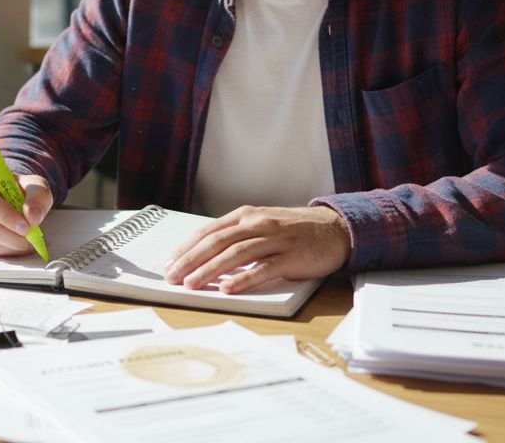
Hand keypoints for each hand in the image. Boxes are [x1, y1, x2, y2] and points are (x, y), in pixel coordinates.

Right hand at [0, 168, 52, 255]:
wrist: (7, 197)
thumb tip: (33, 217)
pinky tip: (15, 244)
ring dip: (11, 246)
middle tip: (31, 239)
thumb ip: (37, 197)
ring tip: (28, 242)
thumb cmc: (18, 189)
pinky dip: (4, 251)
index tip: (26, 227)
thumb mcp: (34, 185)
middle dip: (12, 237)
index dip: (7, 216)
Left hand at [163, 206, 350, 293]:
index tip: (169, 263)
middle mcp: (258, 223)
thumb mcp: (261, 225)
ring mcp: (275, 239)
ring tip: (192, 284)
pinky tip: (228, 288)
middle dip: (190, 260)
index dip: (186, 248)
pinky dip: (244, 278)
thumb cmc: (294, 231)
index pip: (209, 231)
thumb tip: (206, 258)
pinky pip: (264, 268)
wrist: (335, 229)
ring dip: (210, 270)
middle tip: (172, 277)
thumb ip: (237, 237)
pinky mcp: (291, 256)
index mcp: (246, 215)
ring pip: (236, 253)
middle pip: (217, 241)